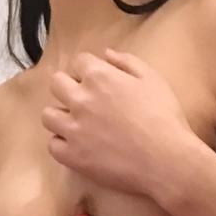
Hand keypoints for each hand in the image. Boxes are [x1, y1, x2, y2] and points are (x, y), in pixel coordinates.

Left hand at [43, 51, 198, 199]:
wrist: (167, 161)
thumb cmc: (165, 118)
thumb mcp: (152, 79)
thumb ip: (126, 62)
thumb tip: (106, 54)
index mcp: (98, 76)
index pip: (79, 62)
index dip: (88, 71)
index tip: (96, 83)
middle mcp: (80, 99)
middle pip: (56, 84)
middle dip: (68, 89)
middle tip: (83, 103)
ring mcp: (74, 129)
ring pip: (48, 116)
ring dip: (60, 117)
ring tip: (77, 126)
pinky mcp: (73, 157)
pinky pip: (53, 146)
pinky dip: (63, 145)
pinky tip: (78, 147)